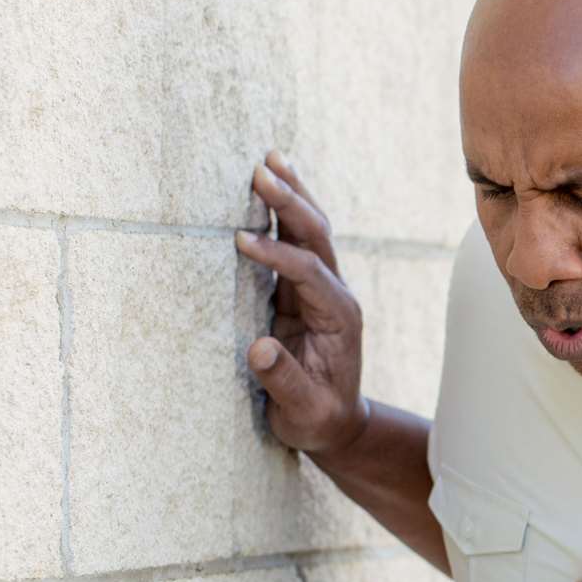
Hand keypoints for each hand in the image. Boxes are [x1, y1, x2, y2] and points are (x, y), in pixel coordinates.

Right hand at [237, 151, 370, 455]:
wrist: (335, 423)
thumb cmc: (318, 419)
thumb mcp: (304, 413)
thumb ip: (284, 382)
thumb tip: (259, 349)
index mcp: (340, 317)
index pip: (309, 272)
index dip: (277, 255)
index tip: (241, 240)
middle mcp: (335, 294)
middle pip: (317, 237)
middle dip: (291, 203)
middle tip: (261, 171)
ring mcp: (322, 288)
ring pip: (311, 230)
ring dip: (292, 194)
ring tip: (270, 158)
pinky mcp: (304, 289)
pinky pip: (296, 241)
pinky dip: (283, 212)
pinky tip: (271, 183)